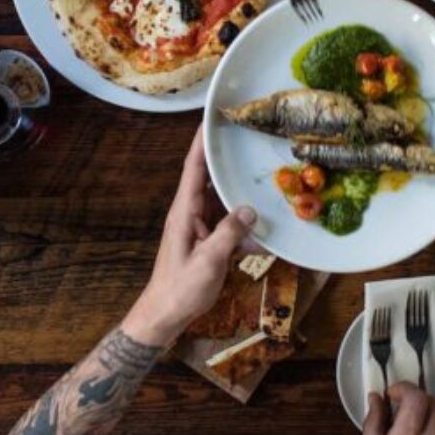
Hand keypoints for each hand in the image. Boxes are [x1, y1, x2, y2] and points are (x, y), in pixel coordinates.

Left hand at [121, 130, 256, 344]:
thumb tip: (251, 209)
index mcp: (184, 211)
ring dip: (242, 196)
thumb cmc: (180, 288)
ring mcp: (200, 229)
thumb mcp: (208, 261)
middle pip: (210, 180)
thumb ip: (229, 234)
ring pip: (224, 204)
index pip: (193, 169)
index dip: (201, 142)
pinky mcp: (209, 244)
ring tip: (266, 180)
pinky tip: (268, 233)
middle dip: (228, 161)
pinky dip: (247, 229)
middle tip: (248, 141)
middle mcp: (191, 214)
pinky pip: (231, 228)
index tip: (211, 118)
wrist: (166, 316)